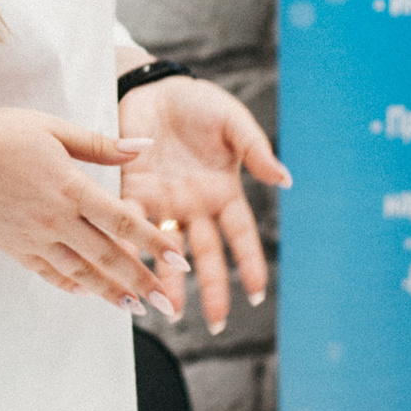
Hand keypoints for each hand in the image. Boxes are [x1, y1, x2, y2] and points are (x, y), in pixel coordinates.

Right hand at [0, 108, 179, 305]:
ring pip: (79, 272)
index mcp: (70, 187)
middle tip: (168, 304)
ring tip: (136, 308)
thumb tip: (145, 148)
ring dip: (109, 292)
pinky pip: (48, 272)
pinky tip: (87, 293)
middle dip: (141, 281)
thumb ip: (101, 145)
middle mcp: (54, 218)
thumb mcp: (53, 128)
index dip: (154, 243)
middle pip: (106, 256)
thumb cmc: (0, 132)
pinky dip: (70, 285)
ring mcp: (32, 237)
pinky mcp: (13, 246)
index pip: (122, 221)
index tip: (179, 261)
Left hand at [117, 77, 286, 331]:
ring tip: (166, 312)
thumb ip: (255, 149)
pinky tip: (126, 267)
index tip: (259, 294)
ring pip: (167, 248)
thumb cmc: (199, 105)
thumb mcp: (232, 122)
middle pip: (206, 254)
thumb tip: (284, 179)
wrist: (154, 87)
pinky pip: (129, 221)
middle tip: (214, 323)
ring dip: (167, 279)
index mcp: (223, 192)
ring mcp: (162, 202)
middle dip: (211, 288)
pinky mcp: (131, 190)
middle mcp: (193, 206)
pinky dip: (129, 244)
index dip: (250, 263)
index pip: (241, 235)